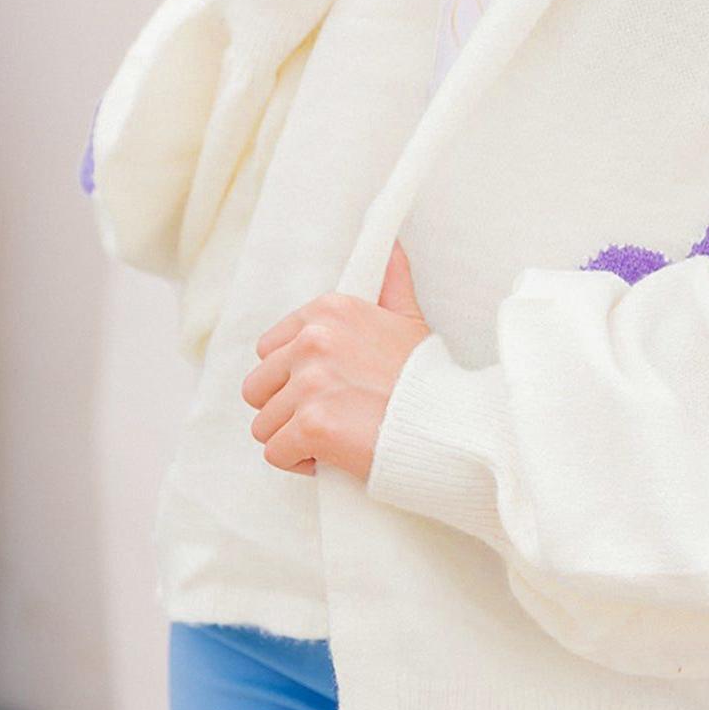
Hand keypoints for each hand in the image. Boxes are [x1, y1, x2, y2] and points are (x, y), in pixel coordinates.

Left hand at [242, 240, 431, 480]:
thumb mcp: (410, 320)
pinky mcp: (312, 425)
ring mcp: (311, 382)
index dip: (293, 377)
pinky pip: (276, 453)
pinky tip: (334, 456)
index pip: (268, 349)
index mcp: (329, 311)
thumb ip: (392, 283)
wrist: (450, 427)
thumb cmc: (429, 380)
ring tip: (337, 437)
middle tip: (331, 417)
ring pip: (264, 425)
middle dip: (287, 410)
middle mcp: (313, 340)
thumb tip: (393, 246)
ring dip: (294, 439)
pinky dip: (300, 463)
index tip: (328, 389)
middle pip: (259, 388)